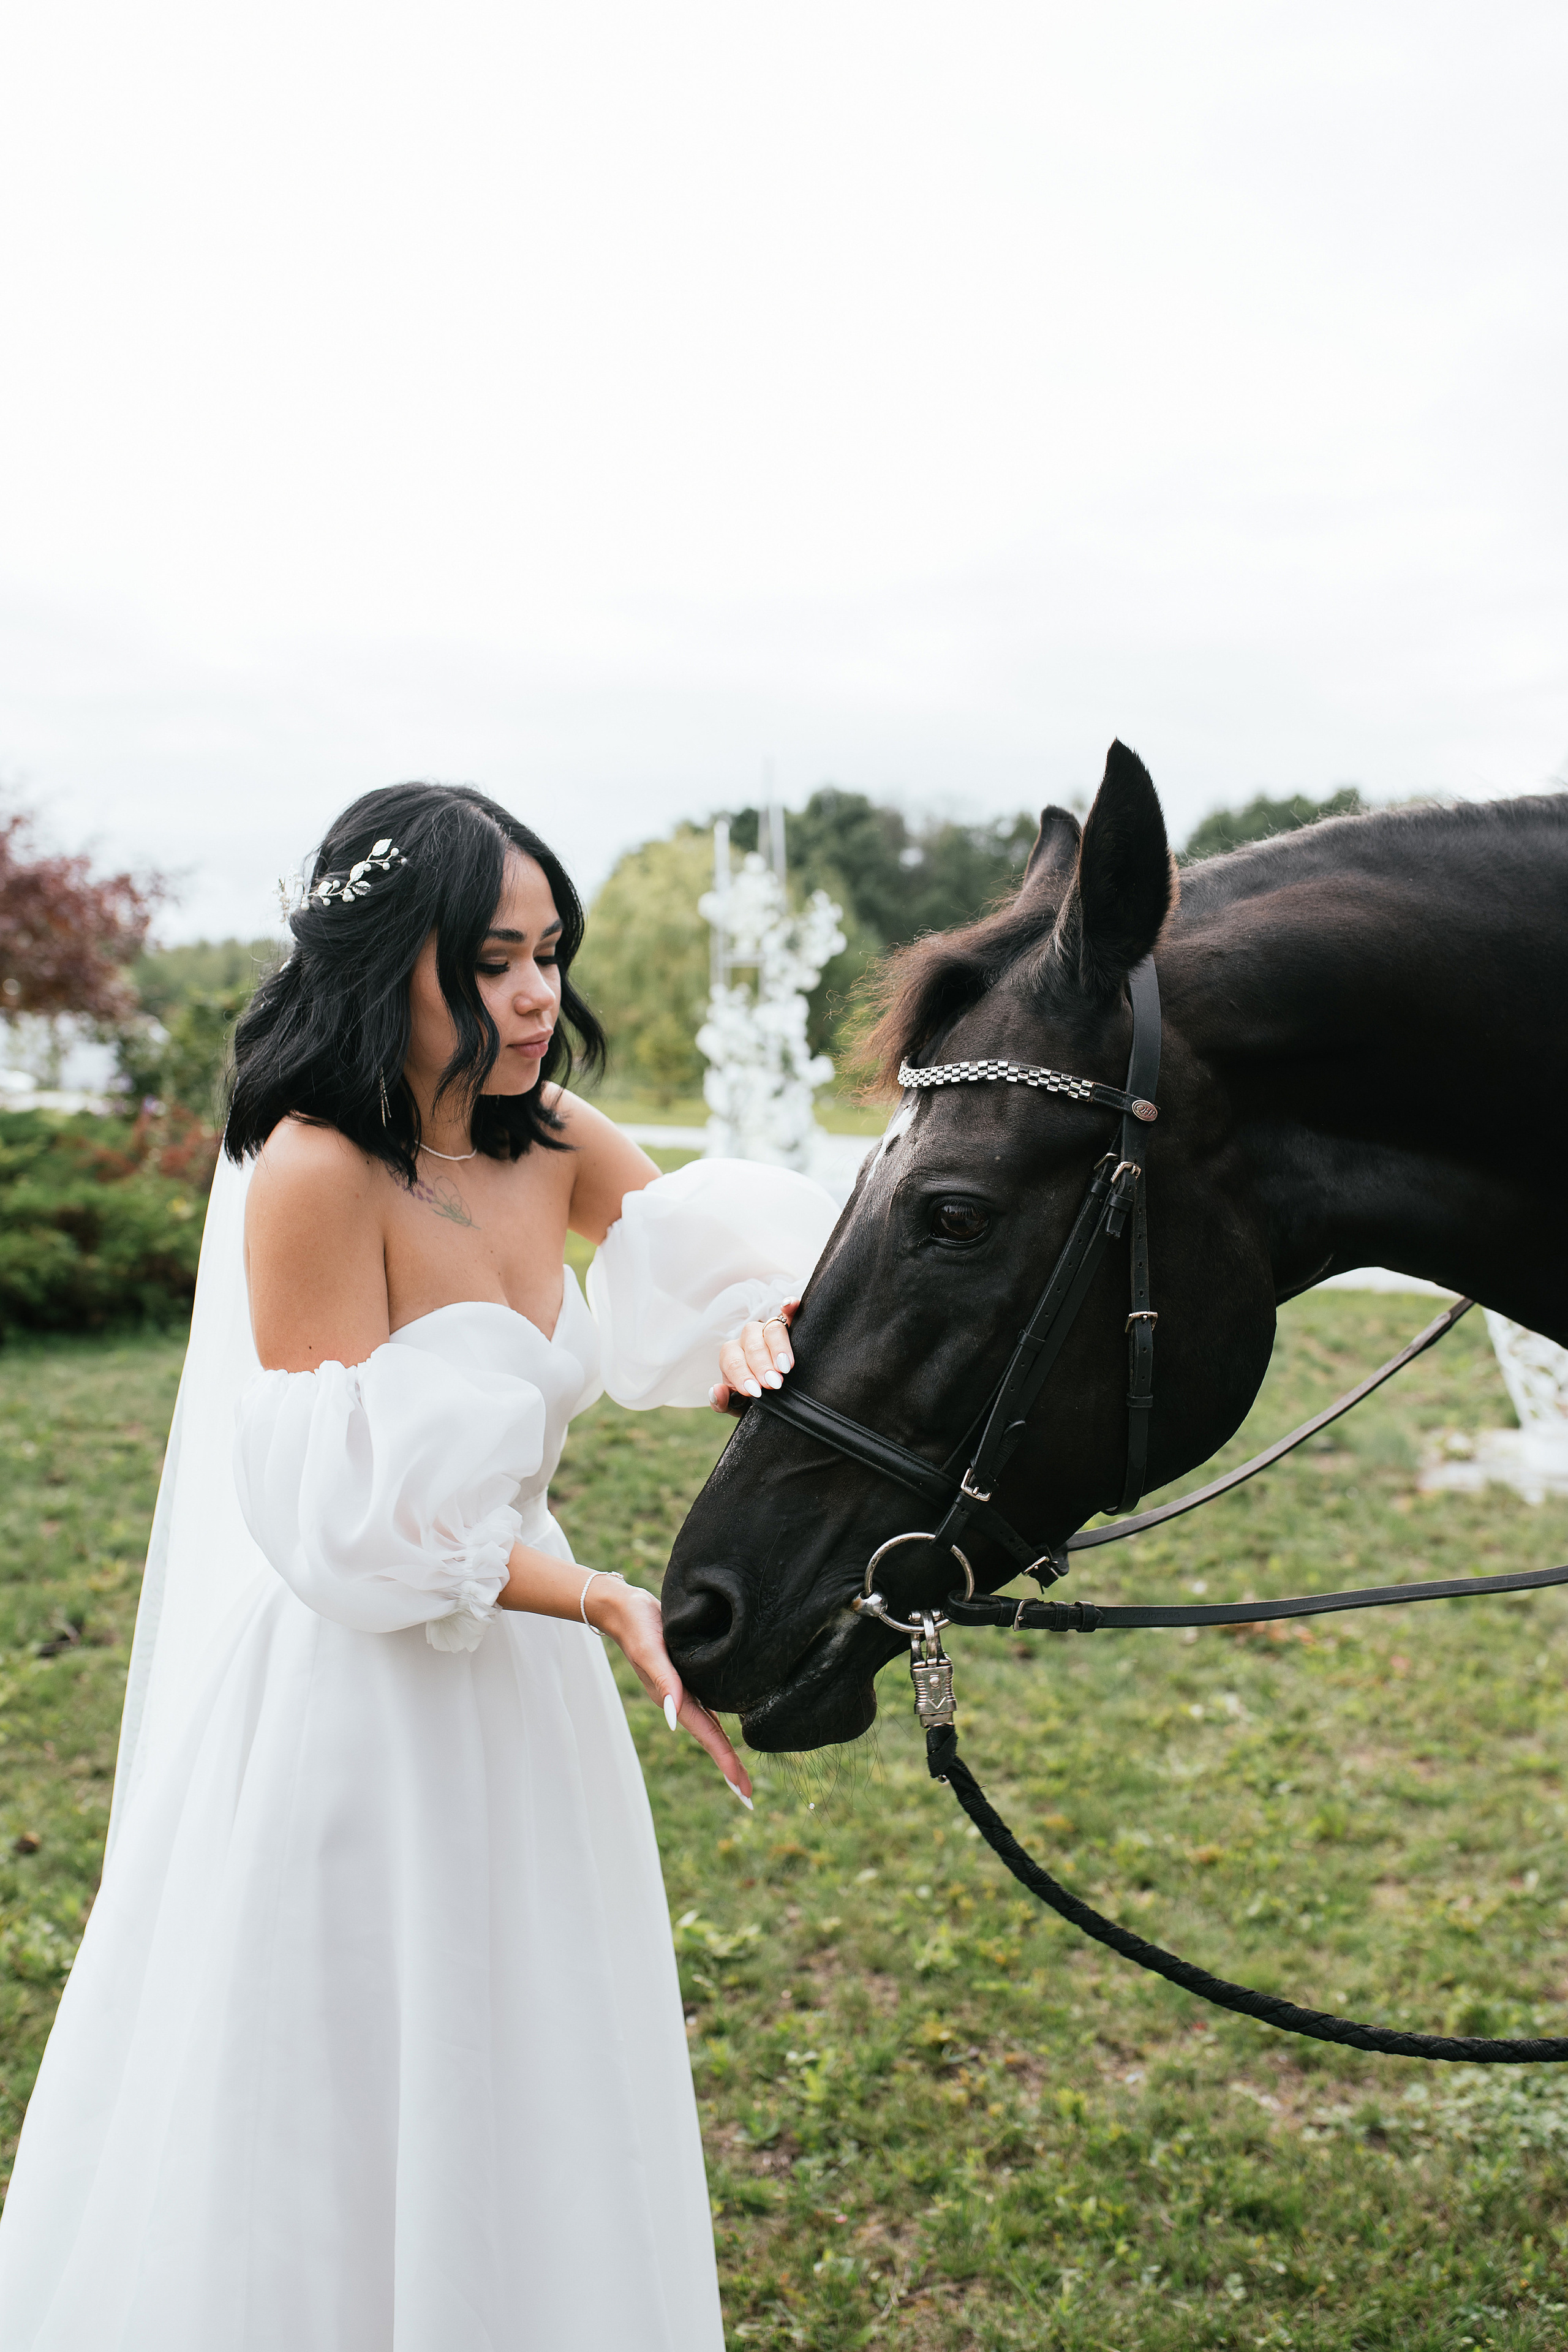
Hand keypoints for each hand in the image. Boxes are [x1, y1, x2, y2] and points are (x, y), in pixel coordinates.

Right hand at [591, 1578, 753, 1807]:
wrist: (625, 1607)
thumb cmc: (637, 1625)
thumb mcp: (649, 1650)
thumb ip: (663, 1679)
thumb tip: (675, 1716)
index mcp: (674, 1698)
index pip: (707, 1735)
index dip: (725, 1761)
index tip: (742, 1788)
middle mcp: (682, 1699)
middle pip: (711, 1738)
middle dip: (729, 1766)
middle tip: (748, 1796)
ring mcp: (685, 1689)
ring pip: (711, 1725)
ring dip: (725, 1749)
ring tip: (741, 1773)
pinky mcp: (689, 1675)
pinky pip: (710, 1705)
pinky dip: (721, 1723)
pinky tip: (733, 1727)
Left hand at [710, 1296, 798, 1411]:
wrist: (772, 1394)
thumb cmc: (753, 1398)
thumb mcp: (737, 1405)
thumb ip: (722, 1403)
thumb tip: (716, 1391)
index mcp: (731, 1356)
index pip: (733, 1361)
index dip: (742, 1375)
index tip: (755, 1392)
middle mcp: (747, 1340)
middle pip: (752, 1344)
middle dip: (762, 1365)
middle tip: (774, 1384)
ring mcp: (768, 1330)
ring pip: (771, 1328)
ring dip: (778, 1346)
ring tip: (786, 1367)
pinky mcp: (788, 1326)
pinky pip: (789, 1314)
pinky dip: (790, 1307)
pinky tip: (789, 1305)